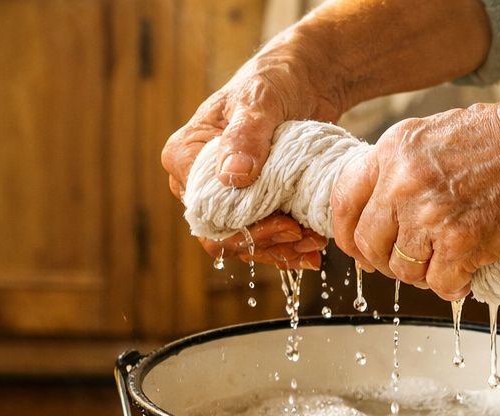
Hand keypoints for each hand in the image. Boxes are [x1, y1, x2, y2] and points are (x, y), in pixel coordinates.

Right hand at [162, 43, 343, 269]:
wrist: (305, 81)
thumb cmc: (275, 80)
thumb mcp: (260, 102)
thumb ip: (246, 136)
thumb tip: (232, 176)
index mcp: (185, 156)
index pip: (205, 209)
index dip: (243, 226)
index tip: (284, 221)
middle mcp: (197, 182)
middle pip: (222, 234)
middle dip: (265, 242)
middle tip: (303, 237)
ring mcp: (224, 197)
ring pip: (243, 242)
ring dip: (279, 250)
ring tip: (314, 244)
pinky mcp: (250, 205)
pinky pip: (260, 239)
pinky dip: (286, 249)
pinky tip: (311, 251)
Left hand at [331, 100, 499, 299]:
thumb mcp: (435, 134)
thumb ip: (401, 166)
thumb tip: (379, 205)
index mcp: (393, 150)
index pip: (343, 202)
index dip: (347, 235)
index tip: (361, 249)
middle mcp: (403, 182)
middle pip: (369, 243)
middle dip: (386, 260)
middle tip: (410, 262)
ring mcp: (429, 215)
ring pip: (402, 269)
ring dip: (422, 273)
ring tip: (446, 262)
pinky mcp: (460, 244)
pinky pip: (438, 284)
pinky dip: (453, 286)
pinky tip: (467, 273)